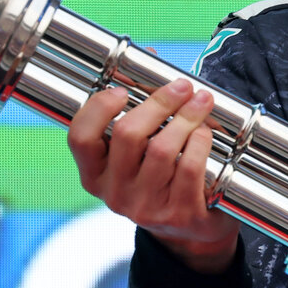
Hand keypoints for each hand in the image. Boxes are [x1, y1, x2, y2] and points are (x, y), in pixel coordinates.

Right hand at [68, 79, 240, 273]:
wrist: (191, 232)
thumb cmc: (163, 175)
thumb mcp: (141, 149)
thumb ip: (139, 105)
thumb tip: (149, 55)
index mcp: (94, 174)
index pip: (80, 137)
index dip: (99, 108)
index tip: (123, 89)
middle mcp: (114, 194)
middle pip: (129, 135)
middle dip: (159, 102)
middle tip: (182, 86)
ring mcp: (146, 208)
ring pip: (164, 149)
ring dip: (187, 117)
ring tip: (202, 102)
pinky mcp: (179, 215)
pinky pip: (191, 167)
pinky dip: (202, 142)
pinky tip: (207, 133)